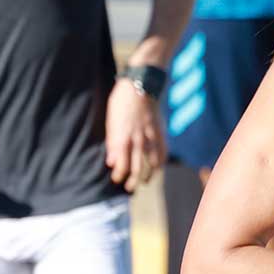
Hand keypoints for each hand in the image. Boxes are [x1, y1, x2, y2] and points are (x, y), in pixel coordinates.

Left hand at [105, 78, 165, 192]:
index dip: (119, 176)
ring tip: (145, 182)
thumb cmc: (121, 101)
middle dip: (133, 181)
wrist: (142, 85)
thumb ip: (112, 142)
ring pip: (152, 163)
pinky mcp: (160, 132)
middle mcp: (138, 140)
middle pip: (137, 168)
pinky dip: (160, 162)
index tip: (116, 180)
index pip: (121, 165)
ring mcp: (151, 137)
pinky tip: (157, 167)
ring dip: (149, 175)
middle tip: (129, 189)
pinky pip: (162, 152)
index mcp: (123, 138)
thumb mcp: (111, 120)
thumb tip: (111, 162)